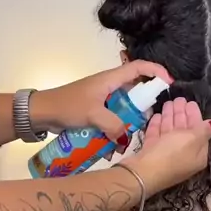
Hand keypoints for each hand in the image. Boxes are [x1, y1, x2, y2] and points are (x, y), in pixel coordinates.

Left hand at [29, 61, 172, 140]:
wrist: (41, 112)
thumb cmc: (67, 106)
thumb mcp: (92, 115)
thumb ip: (113, 125)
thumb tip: (126, 137)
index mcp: (110, 79)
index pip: (139, 67)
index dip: (156, 71)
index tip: (169, 83)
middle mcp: (109, 86)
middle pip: (136, 89)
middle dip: (144, 104)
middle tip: (148, 119)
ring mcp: (103, 99)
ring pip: (125, 106)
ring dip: (129, 119)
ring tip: (130, 134)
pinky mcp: (97, 110)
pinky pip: (114, 117)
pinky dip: (117, 127)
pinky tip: (115, 142)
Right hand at [130, 99, 210, 195]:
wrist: (142, 172)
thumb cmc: (171, 154)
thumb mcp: (192, 139)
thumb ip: (203, 129)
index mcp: (197, 154)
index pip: (199, 132)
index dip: (196, 116)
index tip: (190, 102)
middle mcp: (183, 156)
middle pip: (184, 131)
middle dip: (182, 114)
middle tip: (178, 99)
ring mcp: (166, 155)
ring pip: (169, 132)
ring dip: (169, 117)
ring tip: (168, 102)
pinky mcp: (151, 154)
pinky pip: (156, 136)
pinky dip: (157, 125)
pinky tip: (157, 115)